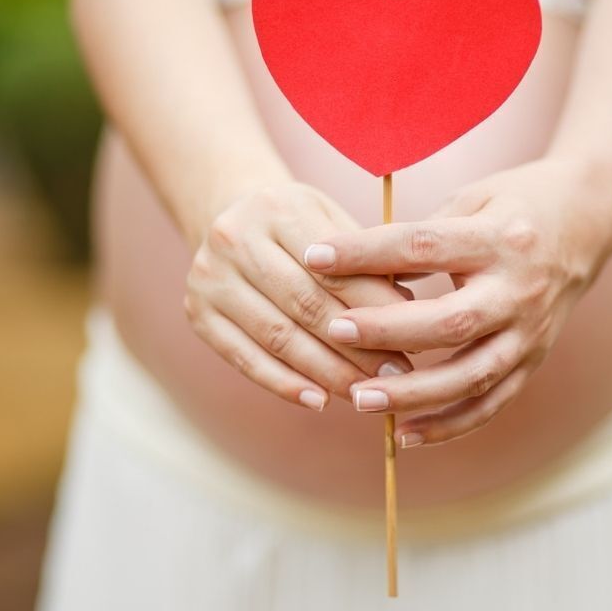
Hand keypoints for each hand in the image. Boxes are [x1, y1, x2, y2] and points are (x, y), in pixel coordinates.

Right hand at [185, 181, 413, 410]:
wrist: (227, 217)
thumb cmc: (299, 227)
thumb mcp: (332, 222)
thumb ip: (367, 262)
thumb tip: (409, 312)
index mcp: (278, 208)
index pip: (334, 268)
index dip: (375, 307)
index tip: (414, 337)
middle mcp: (235, 239)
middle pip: (306, 305)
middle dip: (357, 346)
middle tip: (397, 375)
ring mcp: (210, 278)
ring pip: (278, 337)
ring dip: (327, 372)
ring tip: (366, 393)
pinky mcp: (197, 313)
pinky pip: (245, 358)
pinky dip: (284, 384)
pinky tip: (319, 401)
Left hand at [303, 159, 611, 445]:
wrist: (589, 221)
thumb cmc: (514, 204)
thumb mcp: (472, 199)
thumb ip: (420, 234)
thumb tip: (352, 268)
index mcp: (500, 239)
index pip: (424, 246)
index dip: (367, 252)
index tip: (315, 257)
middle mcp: (520, 290)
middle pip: (450, 321)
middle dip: (387, 330)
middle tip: (333, 330)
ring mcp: (530, 332)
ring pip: (471, 374)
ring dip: (413, 393)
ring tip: (359, 399)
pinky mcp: (533, 360)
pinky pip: (491, 404)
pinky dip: (448, 425)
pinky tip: (402, 436)